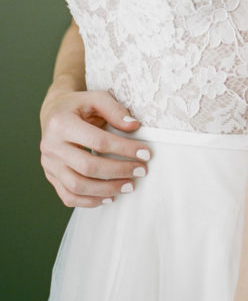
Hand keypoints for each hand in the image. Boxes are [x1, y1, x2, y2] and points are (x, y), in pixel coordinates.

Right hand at [40, 89, 149, 206]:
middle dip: (118, 171)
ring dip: (106, 189)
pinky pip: (68, 196)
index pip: (97, 141)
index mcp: (61, 123)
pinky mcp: (51, 176)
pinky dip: (90, 201)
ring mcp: (49, 164)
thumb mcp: (96, 98)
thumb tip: (134, 127)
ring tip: (129, 185)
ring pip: (77, 186)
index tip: (145, 153)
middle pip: (87, 167)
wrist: (53, 113)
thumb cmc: (79, 105)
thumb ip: (115, 110)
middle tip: (141, 171)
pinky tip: (109, 197)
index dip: (124, 149)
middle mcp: (51, 146)